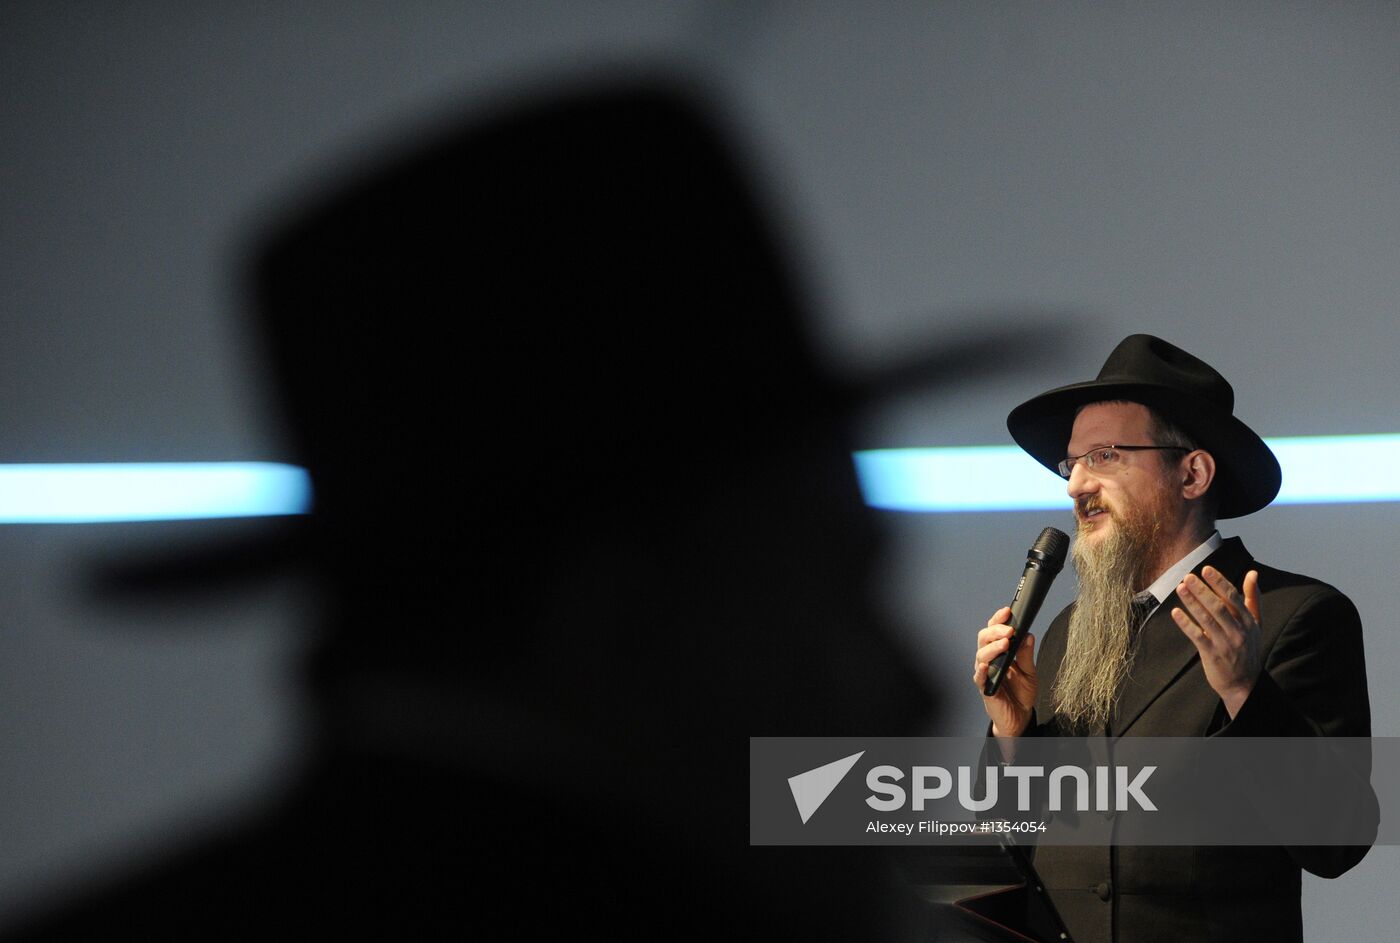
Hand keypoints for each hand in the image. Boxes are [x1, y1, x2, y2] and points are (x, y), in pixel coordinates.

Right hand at [973, 606, 1036, 736]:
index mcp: (999, 652)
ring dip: (992, 647)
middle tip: (1009, 630)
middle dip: (995, 630)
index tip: (1007, 610)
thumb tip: (1028, 635)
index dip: (998, 619)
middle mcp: (989, 660)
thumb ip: (1027, 654)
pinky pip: (979, 678)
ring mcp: (985, 673)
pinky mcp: (985, 688)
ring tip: (1004, 643)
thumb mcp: (1030, 671)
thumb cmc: (1021, 693)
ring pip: (981, 655)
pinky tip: (985, 666)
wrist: (1020, 717)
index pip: (994, 630)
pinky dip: (980, 671)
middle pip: (984, 638)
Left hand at [1172, 566, 1261, 718]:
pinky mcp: (1212, 655)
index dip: (1219, 582)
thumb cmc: (1247, 648)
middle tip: (1187, 577)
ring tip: (1180, 588)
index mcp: (1248, 621)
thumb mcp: (1255, 623)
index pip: (1233, 597)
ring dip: (1192, 603)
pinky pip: (1197, 636)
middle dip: (1202, 590)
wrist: (1244, 683)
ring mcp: (1225, 643)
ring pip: (1207, 619)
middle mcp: (1238, 631)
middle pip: (1218, 606)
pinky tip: (1175, 613)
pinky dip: (1186, 624)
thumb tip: (1253, 573)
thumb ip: (1252, 598)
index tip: (1206, 570)